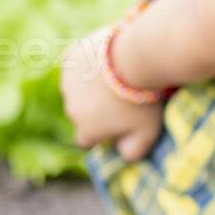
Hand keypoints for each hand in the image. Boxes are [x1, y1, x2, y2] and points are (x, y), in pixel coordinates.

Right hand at [61, 27, 164, 161]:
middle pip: (82, 114)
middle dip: (97, 109)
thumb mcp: (147, 133)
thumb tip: (124, 155)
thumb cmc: (144, 102)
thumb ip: (134, 152)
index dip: (102, 132)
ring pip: (78, 89)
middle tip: (124, 98)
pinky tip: (109, 59)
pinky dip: (89, 63)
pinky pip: (78, 65)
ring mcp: (67, 84)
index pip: (88, 139)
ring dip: (92, 86)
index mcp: (86, 130)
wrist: (134, 60)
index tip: (120, 122)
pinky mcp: (69, 59)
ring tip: (119, 77)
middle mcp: (71, 110)